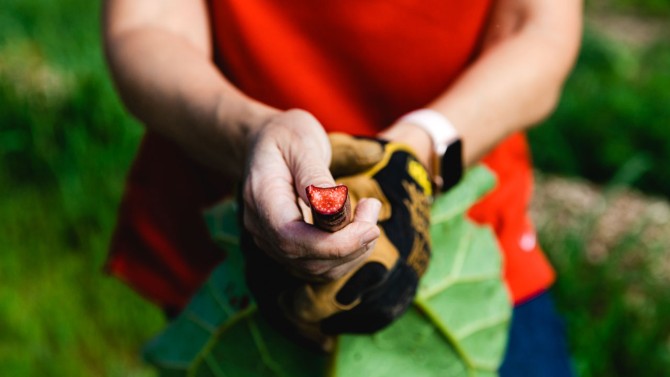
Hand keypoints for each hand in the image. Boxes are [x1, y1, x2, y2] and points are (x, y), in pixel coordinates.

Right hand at [240, 109, 380, 281]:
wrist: (265, 142)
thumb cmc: (285, 136)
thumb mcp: (302, 142)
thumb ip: (315, 175)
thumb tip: (333, 205)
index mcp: (261, 197)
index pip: (292, 238)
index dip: (334, 244)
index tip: (370, 227)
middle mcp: (261, 227)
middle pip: (307, 260)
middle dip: (351, 245)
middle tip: (372, 208)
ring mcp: (271, 241)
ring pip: (317, 270)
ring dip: (353, 251)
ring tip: (368, 212)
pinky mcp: (287, 248)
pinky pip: (319, 266)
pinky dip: (346, 254)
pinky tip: (358, 227)